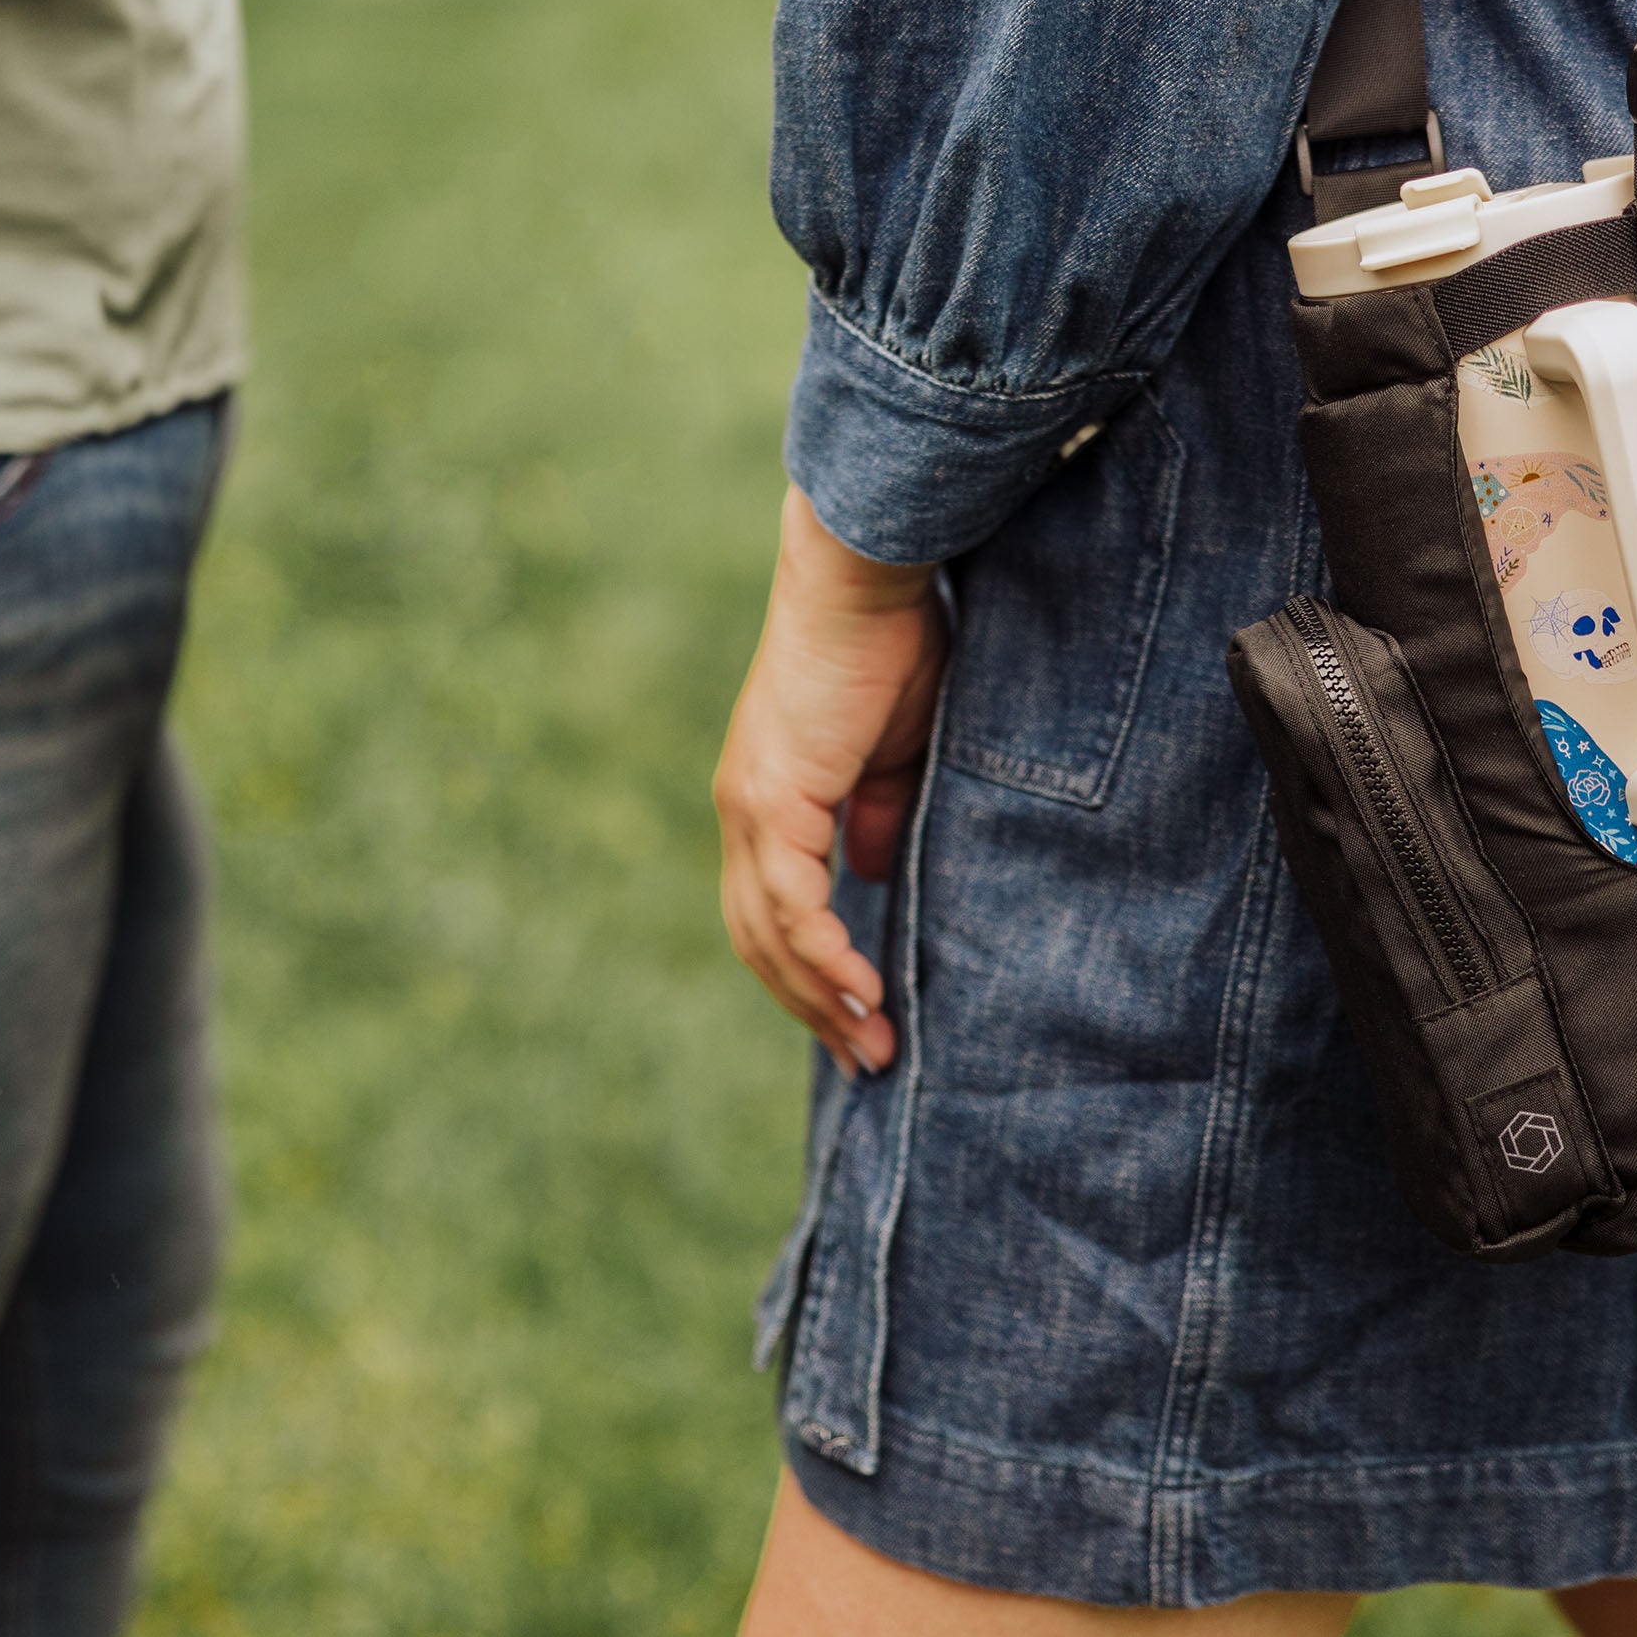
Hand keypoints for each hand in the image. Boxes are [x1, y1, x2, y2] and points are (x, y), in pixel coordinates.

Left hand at [712, 489, 944, 1075]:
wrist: (866, 575)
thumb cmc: (890, 645)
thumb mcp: (894, 753)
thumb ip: (879, 816)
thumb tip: (875, 876)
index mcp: (765, 800)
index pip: (771, 913)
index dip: (810, 974)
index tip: (860, 1023)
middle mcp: (743, 810)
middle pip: (760, 941)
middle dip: (813, 1008)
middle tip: (870, 1061)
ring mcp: (750, 806)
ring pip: (770, 935)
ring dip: (821, 998)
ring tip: (875, 1046)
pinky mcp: (772, 796)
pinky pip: (793, 903)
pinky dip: (825, 956)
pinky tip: (863, 993)